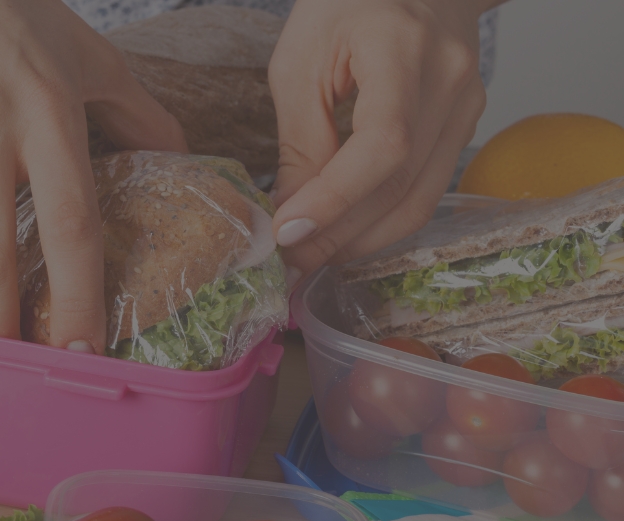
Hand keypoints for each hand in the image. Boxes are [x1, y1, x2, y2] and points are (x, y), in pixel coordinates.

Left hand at [267, 0, 502, 284]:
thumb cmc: (345, 5)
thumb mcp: (301, 61)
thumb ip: (300, 140)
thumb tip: (292, 214)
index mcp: (404, 49)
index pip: (383, 145)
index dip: (335, 199)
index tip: (289, 232)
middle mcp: (450, 81)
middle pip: (401, 184)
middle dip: (340, 234)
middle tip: (290, 261)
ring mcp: (466, 106)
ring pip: (419, 200)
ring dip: (361, 239)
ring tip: (312, 255)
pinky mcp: (463, 126)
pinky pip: (425, 189)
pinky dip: (381, 219)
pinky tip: (344, 230)